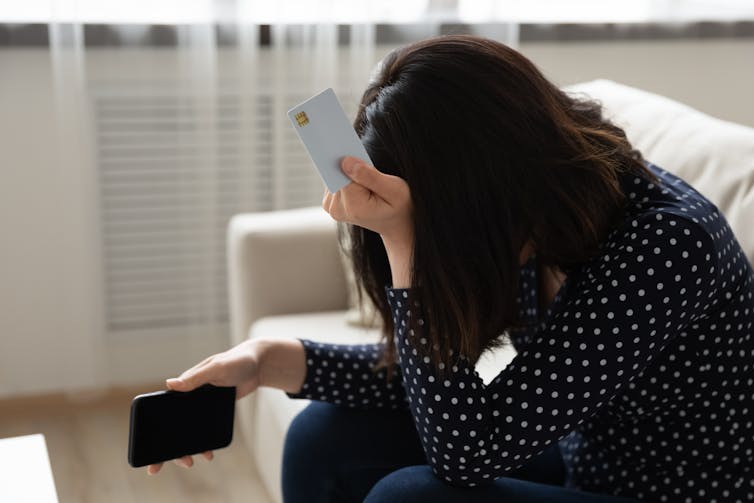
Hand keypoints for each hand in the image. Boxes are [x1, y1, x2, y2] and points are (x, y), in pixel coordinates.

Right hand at [146, 338, 262, 474]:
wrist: (258, 365)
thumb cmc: (236, 360)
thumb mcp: (216, 368)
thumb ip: (195, 377)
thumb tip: (169, 384)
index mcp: (185, 385)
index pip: (163, 409)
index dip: (155, 427)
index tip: (147, 447)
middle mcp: (190, 397)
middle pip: (174, 424)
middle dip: (168, 446)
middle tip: (165, 464)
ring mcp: (202, 406)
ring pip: (189, 430)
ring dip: (187, 447)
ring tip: (190, 462)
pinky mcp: (214, 411)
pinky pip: (205, 429)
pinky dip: (204, 442)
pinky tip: (207, 452)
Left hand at [323, 156, 412, 244]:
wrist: (396, 225)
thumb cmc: (400, 207)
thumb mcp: (395, 190)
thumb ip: (370, 176)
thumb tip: (345, 161)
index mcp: (353, 207)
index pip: (342, 173)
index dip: (350, 160)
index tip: (352, 152)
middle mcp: (337, 209)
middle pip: (336, 174)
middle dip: (351, 166)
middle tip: (368, 170)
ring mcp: (332, 207)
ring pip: (333, 175)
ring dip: (349, 172)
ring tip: (368, 180)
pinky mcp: (330, 203)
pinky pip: (333, 179)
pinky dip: (345, 176)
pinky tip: (360, 182)